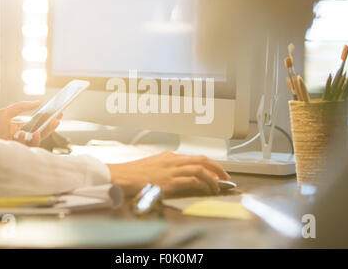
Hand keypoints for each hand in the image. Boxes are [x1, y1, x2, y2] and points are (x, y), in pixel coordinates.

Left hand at [0, 101, 61, 146]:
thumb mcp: (6, 112)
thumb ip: (22, 106)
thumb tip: (39, 102)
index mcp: (24, 128)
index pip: (40, 124)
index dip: (50, 119)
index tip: (59, 112)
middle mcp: (25, 138)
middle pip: (42, 133)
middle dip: (51, 127)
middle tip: (58, 120)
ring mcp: (22, 146)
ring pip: (37, 142)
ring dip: (38, 136)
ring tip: (36, 130)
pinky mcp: (18, 153)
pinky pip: (27, 149)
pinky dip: (25, 141)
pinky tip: (21, 134)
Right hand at [107, 151, 230, 196]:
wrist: (121, 176)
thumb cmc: (133, 174)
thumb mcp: (153, 166)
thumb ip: (167, 169)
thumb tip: (179, 177)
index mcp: (169, 156)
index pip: (194, 158)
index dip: (209, 165)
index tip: (216, 172)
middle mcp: (173, 160)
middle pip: (202, 159)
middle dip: (217, 168)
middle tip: (225, 177)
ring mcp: (172, 170)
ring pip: (200, 169)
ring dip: (213, 178)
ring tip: (218, 186)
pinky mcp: (170, 181)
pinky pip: (193, 180)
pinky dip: (203, 184)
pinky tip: (207, 190)